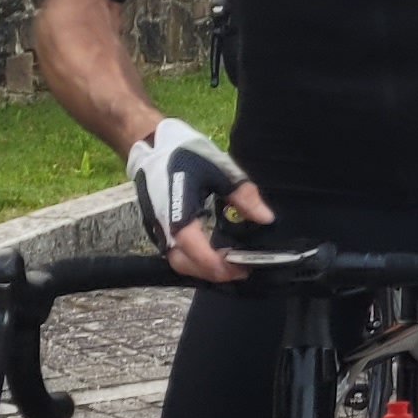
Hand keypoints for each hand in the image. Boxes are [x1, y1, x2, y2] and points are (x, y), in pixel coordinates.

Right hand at [129, 119, 266, 282]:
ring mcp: (159, 230)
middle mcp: (163, 226)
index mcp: (176, 212)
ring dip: (205, 268)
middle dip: (213, 272)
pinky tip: (216, 253)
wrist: (152, 144)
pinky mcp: (160, 229)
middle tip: (242, 269)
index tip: (242, 267)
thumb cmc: (184, 153)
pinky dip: (197, 260)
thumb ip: (242, 195)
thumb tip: (265, 218)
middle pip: (185, 264)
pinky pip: (178, 253)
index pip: (194, 248)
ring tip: (232, 263)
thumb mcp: (219, 168)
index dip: (218, 264)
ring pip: (180, 262)